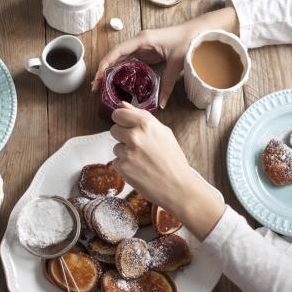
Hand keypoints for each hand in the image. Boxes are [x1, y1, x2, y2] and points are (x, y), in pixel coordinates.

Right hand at [93, 7, 238, 107]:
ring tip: (102, 88)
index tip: (98, 77)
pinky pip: (129, 62)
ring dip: (111, 72)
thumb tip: (162, 104)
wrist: (197, 32)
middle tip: (96, 88)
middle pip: (115, 56)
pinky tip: (117, 83)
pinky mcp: (146, 52)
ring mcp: (142, 47)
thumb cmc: (187, 41)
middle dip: (104, 71)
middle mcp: (139, 42)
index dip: (105, 64)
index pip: (118, 51)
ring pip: (120, 60)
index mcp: (143, 40)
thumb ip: (168, 84)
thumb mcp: (176, 63)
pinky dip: (121, 72)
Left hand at [110, 102, 225, 239]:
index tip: (126, 126)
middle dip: (122, 137)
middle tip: (138, 147)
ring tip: (142, 161)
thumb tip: (122, 104)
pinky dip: (125, 166)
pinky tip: (139, 170)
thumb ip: (140, 117)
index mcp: (145, 123)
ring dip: (125, 153)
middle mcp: (134, 135)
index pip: (118, 114)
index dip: (121, 120)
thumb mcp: (163, 132)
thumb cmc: (173, 159)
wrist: (177, 186)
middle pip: (114, 130)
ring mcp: (127, 152)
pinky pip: (117, 162)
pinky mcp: (122, 167)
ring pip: (116, 147)